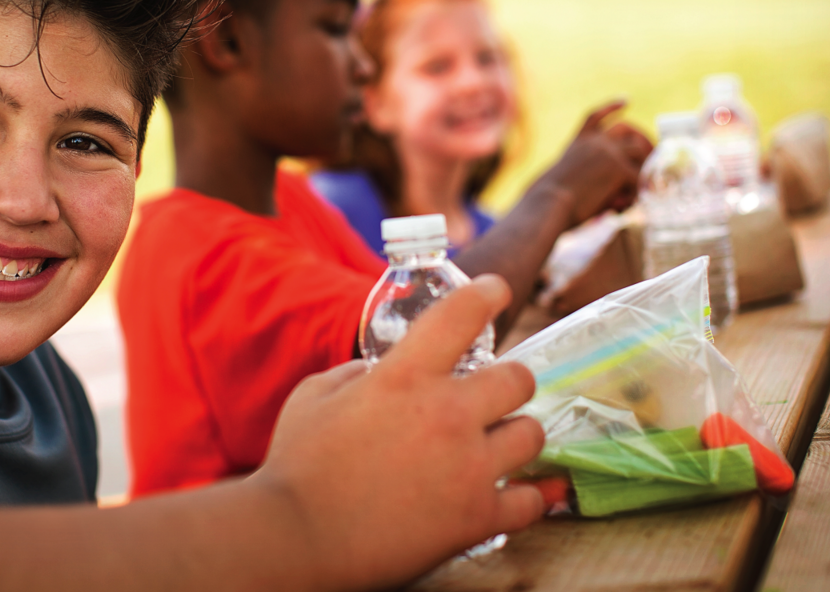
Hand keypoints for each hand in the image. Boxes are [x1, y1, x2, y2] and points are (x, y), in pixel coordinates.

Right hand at [254, 276, 544, 590]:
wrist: (297, 539)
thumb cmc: (296, 466)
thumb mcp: (314, 396)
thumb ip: (355, 375)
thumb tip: (379, 372)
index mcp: (404, 376)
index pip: (462, 314)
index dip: (487, 293)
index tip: (498, 290)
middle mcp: (447, 413)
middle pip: (519, 378)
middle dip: (508, 383)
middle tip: (491, 397)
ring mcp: (469, 467)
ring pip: (533, 434)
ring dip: (515, 437)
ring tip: (497, 448)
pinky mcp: (479, 518)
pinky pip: (531, 501)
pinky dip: (524, 497)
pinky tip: (513, 494)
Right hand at [537, 101, 652, 226]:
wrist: (549, 203)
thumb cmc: (550, 199)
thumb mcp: (561, 178)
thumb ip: (582, 175)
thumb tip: (597, 185)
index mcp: (578, 142)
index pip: (595, 117)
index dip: (611, 107)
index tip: (626, 100)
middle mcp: (595, 142)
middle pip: (627, 128)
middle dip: (642, 137)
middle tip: (653, 149)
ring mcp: (609, 152)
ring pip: (639, 150)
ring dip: (648, 160)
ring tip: (654, 175)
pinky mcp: (619, 169)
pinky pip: (640, 177)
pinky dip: (640, 190)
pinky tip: (641, 199)